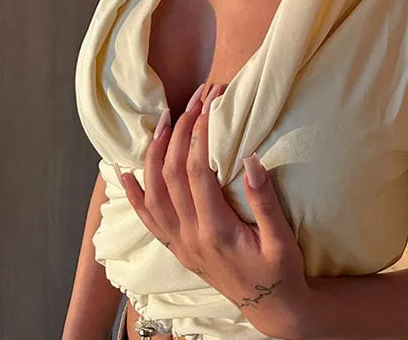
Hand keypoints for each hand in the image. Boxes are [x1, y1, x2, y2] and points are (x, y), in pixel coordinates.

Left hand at [118, 83, 312, 339]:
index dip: (200, 133)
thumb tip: (250, 159)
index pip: (196, 171)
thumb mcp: (282, 239)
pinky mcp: (177, 247)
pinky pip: (147, 219)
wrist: (271, 308)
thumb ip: (264, 200)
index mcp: (215, 230)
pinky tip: (125, 173)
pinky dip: (134, 194)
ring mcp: (179, 243)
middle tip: (196, 99)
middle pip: (172, 173)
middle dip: (181, 130)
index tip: (210, 104)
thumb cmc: (280, 271)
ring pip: (153, 191)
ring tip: (165, 118)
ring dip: (155, 152)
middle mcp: (189, 236)